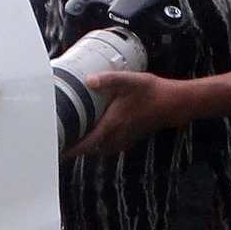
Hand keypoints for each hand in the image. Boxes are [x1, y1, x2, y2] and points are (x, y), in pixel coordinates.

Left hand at [67, 69, 190, 156]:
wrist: (174, 103)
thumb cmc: (153, 92)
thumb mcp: (129, 80)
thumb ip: (107, 79)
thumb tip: (88, 80)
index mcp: (113, 125)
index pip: (87, 144)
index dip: (70, 149)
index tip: (56, 149)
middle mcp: (117, 137)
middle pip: (89, 150)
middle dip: (73, 148)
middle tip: (58, 142)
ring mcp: (124, 139)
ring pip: (99, 150)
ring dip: (85, 147)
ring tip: (71, 139)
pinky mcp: (129, 138)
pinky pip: (108, 146)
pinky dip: (97, 144)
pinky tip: (92, 134)